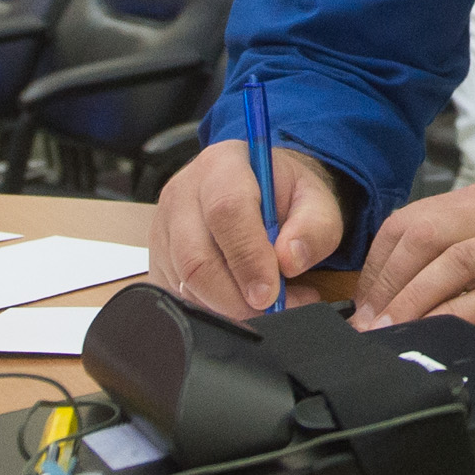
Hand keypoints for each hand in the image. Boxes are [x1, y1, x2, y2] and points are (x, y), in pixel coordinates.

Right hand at [150, 139, 345, 317]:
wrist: (261, 189)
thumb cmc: (286, 193)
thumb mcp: (317, 199)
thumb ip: (314, 226)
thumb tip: (289, 259)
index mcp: (222, 165)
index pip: (226, 211)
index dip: (248, 258)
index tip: (271, 293)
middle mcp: (182, 193)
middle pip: (196, 257)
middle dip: (236, 296)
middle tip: (275, 308)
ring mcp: (162, 228)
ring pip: (184, 283)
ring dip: (227, 307)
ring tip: (270, 304)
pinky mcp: (157, 259)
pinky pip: (177, 295)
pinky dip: (212, 309)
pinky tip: (241, 302)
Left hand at [355, 186, 474, 335]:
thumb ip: (448, 247)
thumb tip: (385, 292)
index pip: (407, 222)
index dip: (376, 266)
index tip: (362, 304)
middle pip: (423, 238)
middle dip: (387, 286)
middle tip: (369, 324)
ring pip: (454, 265)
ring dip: (413, 303)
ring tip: (391, 333)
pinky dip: (457, 317)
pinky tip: (438, 333)